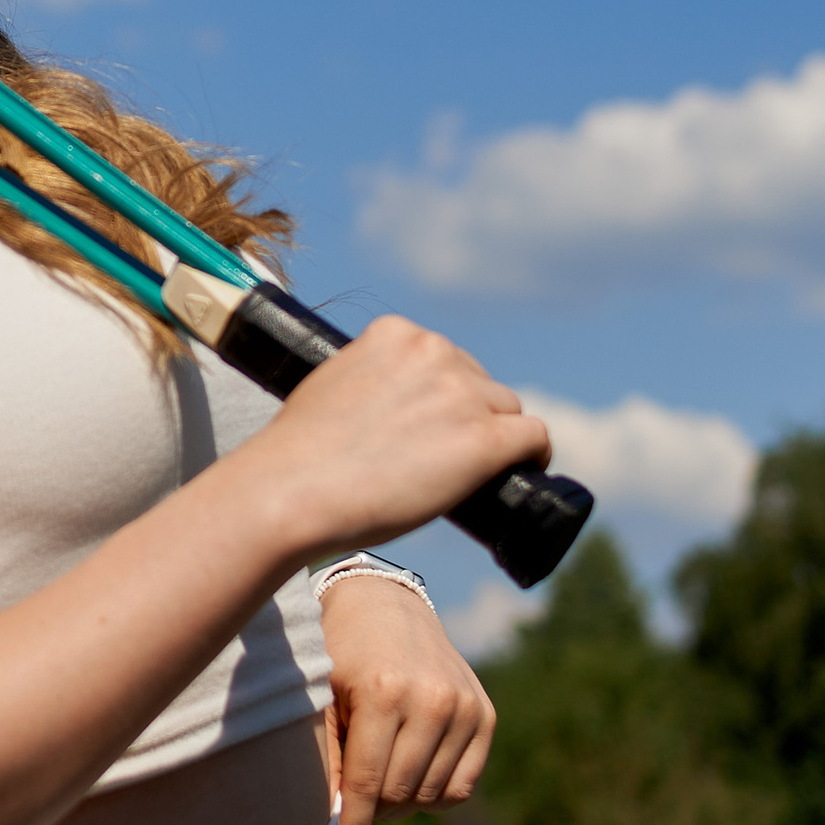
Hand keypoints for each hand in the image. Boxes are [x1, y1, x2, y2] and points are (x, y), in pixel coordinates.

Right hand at [263, 314, 549, 562]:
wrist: (291, 492)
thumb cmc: (298, 455)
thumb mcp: (331, 386)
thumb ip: (368, 380)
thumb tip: (391, 410)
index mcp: (395, 332)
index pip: (444, 358)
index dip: (443, 393)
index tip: (431, 423)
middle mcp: (434, 352)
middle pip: (479, 382)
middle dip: (469, 415)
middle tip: (443, 457)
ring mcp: (462, 395)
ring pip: (507, 409)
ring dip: (495, 436)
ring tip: (471, 474)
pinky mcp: (484, 439)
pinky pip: (533, 437)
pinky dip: (534, 453)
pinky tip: (526, 468)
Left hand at [320, 574, 495, 824]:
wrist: (385, 606)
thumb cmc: (337, 657)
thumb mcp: (320, 700)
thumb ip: (328, 762)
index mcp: (385, 692)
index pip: (369, 785)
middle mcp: (433, 700)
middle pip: (400, 796)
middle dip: (373, 812)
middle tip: (353, 800)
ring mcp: (465, 708)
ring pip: (431, 797)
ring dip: (401, 802)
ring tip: (378, 775)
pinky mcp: (485, 716)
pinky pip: (461, 787)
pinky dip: (433, 793)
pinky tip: (410, 770)